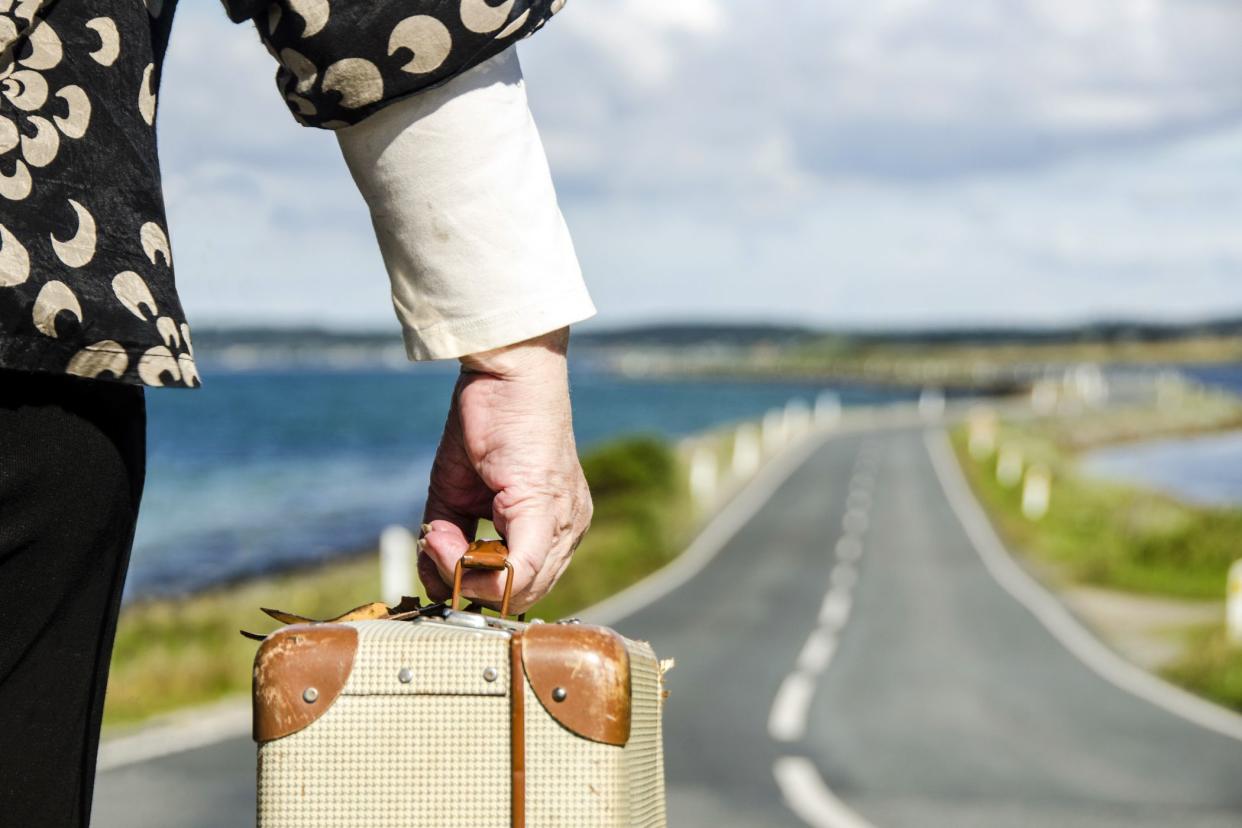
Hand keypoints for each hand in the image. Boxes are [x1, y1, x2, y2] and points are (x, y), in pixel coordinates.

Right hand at [418, 328, 591, 612]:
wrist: (510, 374)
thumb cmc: (487, 423)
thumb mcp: (458, 493)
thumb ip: (449, 539)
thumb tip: (439, 574)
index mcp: (552, 527)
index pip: (518, 587)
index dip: (473, 586)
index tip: (437, 554)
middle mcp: (567, 531)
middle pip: (519, 597)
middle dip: (466, 585)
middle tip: (435, 546)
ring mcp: (566, 524)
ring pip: (519, 591)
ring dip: (464, 574)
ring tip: (440, 536)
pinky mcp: (551, 512)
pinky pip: (520, 570)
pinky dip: (474, 567)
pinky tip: (447, 538)